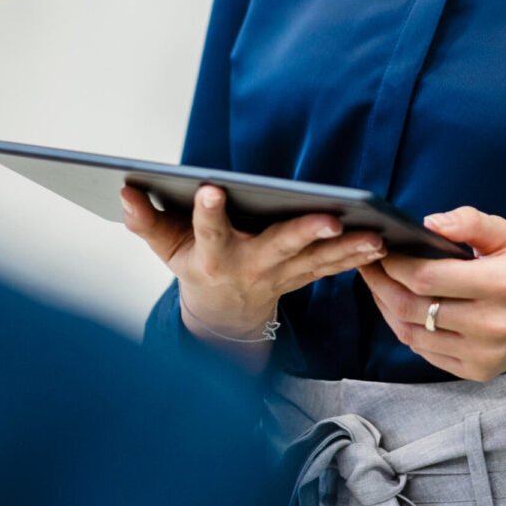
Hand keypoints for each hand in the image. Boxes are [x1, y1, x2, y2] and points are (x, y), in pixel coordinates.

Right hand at [121, 183, 384, 341]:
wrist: (222, 316)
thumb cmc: (193, 268)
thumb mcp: (163, 248)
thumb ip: (144, 220)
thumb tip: (124, 189)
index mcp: (213, 257)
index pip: (208, 232)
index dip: (207, 213)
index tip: (211, 189)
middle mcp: (250, 268)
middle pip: (277, 248)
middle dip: (302, 234)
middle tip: (327, 218)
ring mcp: (280, 276)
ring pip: (315, 261)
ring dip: (346, 249)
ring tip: (373, 234)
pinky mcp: (302, 277)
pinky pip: (331, 268)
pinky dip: (356, 257)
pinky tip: (381, 242)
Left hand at [359, 206, 505, 383]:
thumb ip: (471, 222)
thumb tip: (429, 222)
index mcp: (501, 285)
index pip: (427, 277)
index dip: (394, 263)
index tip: (381, 247)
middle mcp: (492, 325)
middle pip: (412, 307)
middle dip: (380, 284)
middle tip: (368, 263)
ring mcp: (484, 353)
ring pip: (411, 333)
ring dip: (386, 307)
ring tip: (379, 284)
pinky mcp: (478, 371)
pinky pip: (425, 352)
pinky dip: (405, 329)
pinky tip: (401, 307)